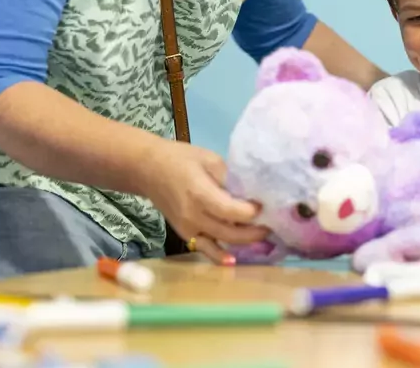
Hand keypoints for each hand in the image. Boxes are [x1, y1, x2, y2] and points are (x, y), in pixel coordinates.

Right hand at [140, 140, 268, 263]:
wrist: (148, 170)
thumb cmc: (181, 159)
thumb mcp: (209, 159)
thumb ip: (229, 177)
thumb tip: (253, 191)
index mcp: (199, 194)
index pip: (231, 211)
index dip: (251, 212)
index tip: (265, 205)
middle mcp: (193, 216)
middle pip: (230, 232)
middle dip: (255, 231)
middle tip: (272, 223)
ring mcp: (188, 228)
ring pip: (222, 242)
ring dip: (245, 243)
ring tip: (264, 236)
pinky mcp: (185, 234)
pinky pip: (205, 249)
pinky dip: (220, 256)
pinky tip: (234, 261)